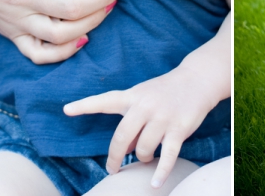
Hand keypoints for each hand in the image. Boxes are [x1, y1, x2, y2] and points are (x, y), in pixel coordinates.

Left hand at [64, 65, 217, 188]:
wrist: (197, 80)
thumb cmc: (166, 92)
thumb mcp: (144, 100)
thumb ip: (132, 123)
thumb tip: (124, 151)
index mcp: (133, 96)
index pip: (105, 100)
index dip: (85, 105)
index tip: (66, 109)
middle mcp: (145, 106)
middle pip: (121, 137)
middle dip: (115, 157)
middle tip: (113, 169)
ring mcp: (162, 117)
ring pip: (143, 149)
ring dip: (143, 157)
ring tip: (147, 156)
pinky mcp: (178, 129)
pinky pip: (167, 155)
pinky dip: (160, 172)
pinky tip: (154, 183)